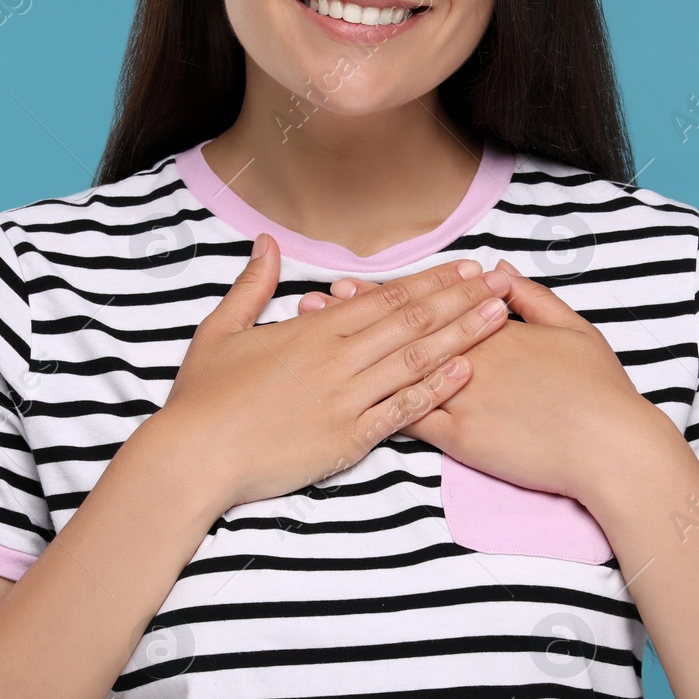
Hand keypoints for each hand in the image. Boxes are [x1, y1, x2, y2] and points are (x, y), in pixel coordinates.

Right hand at [153, 235, 516, 509]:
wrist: (194, 455)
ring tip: (500, 317)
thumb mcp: (220, 330)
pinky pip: (402, 409)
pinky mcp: (348, 437)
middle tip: (503, 281)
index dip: (431, 281)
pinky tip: (467, 370)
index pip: (385, 297)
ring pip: (416, 359)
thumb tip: (267, 243)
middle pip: (412, 320)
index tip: (466, 268)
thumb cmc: (203, 398)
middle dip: (462, 299)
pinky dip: (436, 388)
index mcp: (312, 329)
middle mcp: (336, 357)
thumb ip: (252, 286)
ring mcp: (345, 397)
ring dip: (462, 335)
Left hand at [295, 260, 660, 501]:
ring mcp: (463, 397)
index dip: (384, 297)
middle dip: (353, 318)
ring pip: (396, 371)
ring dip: (354, 357)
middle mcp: (470, 358)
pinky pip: (412, 419)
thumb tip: (501, 273)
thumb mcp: (574, 331)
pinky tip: (342, 398)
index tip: (350, 285)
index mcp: (494, 331)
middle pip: (401, 333)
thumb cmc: (599, 390)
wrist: (610, 446)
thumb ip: (535, 300)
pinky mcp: (463, 437)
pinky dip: (375, 406)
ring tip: (314, 343)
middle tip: (313, 303)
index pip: (429, 308)